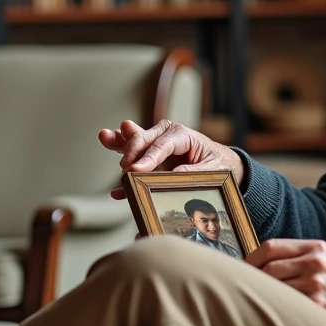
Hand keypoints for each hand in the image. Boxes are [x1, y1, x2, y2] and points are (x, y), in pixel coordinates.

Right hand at [99, 119, 243, 198]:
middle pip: (144, 138)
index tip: (135, 170)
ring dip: (118, 142)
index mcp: (182, 135)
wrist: (221, 164)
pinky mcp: (149, 157)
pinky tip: (116, 190)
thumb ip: (192, 171)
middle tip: (125, 168)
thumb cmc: (217, 164)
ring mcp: (155, 144)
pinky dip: (124, 173)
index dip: (147, 157)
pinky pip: (132, 161)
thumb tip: (172, 176)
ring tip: (104, 137)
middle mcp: (166, 135)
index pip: (161, 144)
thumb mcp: (212, 169)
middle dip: (131, 150)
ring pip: (133, 141)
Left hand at [245, 239, 325, 325]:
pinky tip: (273, 312)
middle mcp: (315, 263)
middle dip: (252, 279)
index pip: (271, 247)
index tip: (241, 269)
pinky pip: (288, 305)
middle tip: (243, 288)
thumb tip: (259, 263)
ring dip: (263, 296)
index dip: (251, 258)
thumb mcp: (325, 256)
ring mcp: (317, 284)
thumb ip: (296, 255)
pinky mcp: (319, 306)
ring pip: (275, 288)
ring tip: (257, 301)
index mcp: (314, 247)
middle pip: (268, 268)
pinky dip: (277, 308)